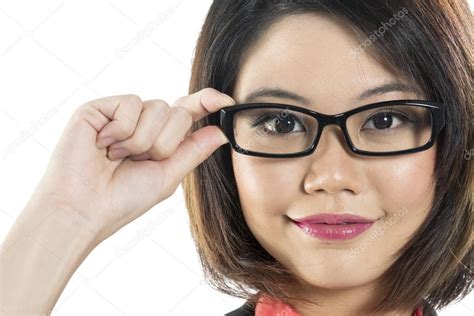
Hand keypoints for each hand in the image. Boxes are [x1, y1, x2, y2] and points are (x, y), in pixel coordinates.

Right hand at [29, 87, 234, 241]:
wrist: (84, 209)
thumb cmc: (123, 199)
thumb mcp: (168, 176)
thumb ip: (194, 151)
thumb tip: (222, 131)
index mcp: (159, 138)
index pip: (187, 113)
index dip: (207, 102)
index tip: (228, 101)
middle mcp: (142, 123)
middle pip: (178, 111)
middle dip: (165, 144)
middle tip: (138, 161)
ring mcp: (121, 114)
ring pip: (157, 107)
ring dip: (141, 141)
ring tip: (116, 156)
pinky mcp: (99, 107)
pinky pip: (131, 104)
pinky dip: (121, 130)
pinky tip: (102, 144)